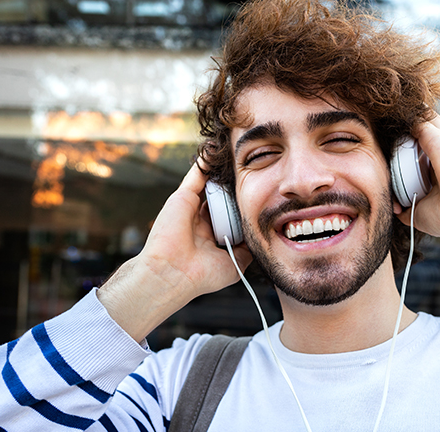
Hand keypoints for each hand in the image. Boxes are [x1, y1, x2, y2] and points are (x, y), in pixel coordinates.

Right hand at [97, 161, 251, 341]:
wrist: (174, 274)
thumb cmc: (202, 275)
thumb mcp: (234, 263)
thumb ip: (247, 248)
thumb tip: (261, 235)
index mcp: (213, 235)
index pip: (233, 214)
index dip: (245, 205)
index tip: (265, 195)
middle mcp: (202, 219)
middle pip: (224, 196)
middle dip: (238, 186)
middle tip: (258, 172)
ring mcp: (192, 207)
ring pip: (212, 183)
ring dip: (224, 171)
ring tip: (243, 157)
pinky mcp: (183, 196)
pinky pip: (197, 173)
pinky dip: (206, 161)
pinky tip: (217, 149)